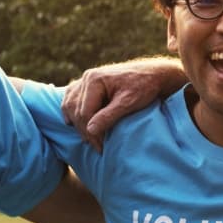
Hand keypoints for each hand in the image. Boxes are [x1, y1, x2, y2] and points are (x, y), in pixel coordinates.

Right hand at [61, 59, 184, 148]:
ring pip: (69, 105)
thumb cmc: (144, 87)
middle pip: (75, 111)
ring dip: (76, 123)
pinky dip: (72, 112)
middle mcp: (87, 77)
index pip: (84, 113)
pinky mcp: (87, 84)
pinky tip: (75, 123)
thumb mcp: (128, 103)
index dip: (91, 134)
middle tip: (97, 147)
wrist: (153, 75)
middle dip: (84, 131)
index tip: (101, 148)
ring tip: (88, 138)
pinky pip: (71, 99)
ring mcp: (85, 80)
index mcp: (94, 80)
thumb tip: (90, 131)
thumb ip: (108, 116)